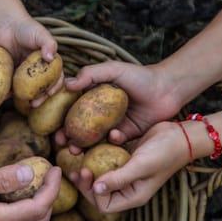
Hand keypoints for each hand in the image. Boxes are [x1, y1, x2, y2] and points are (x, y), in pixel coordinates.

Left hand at [0, 15, 62, 105]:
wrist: (6, 25)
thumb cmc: (27, 28)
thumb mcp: (41, 34)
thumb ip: (48, 44)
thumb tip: (50, 58)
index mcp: (49, 64)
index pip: (56, 79)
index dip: (55, 87)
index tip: (50, 93)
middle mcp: (38, 71)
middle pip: (42, 89)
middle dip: (40, 98)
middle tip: (34, 104)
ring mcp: (24, 74)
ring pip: (27, 90)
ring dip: (25, 98)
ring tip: (22, 103)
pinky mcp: (11, 74)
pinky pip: (11, 85)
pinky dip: (10, 92)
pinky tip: (8, 96)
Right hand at [55, 61, 182, 149]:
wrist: (168, 89)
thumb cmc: (140, 76)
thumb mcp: (113, 70)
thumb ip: (91, 74)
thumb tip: (67, 84)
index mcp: (94, 98)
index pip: (72, 111)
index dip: (60, 120)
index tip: (53, 127)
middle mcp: (101, 114)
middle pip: (79, 128)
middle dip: (68, 138)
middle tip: (61, 143)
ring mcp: (113, 126)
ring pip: (93, 139)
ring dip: (83, 146)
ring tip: (75, 150)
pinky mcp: (126, 136)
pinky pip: (114, 143)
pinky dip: (111, 142)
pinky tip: (113, 136)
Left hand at [71, 121, 188, 212]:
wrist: (182, 134)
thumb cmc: (164, 152)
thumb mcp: (140, 166)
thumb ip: (118, 179)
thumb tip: (95, 189)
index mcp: (133, 196)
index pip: (104, 205)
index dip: (92, 193)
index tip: (87, 172)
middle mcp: (129, 187)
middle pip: (100, 192)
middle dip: (87, 182)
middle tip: (79, 169)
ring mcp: (127, 173)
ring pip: (102, 174)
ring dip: (91, 165)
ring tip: (80, 155)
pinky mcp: (126, 158)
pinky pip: (109, 158)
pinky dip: (104, 150)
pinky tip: (107, 138)